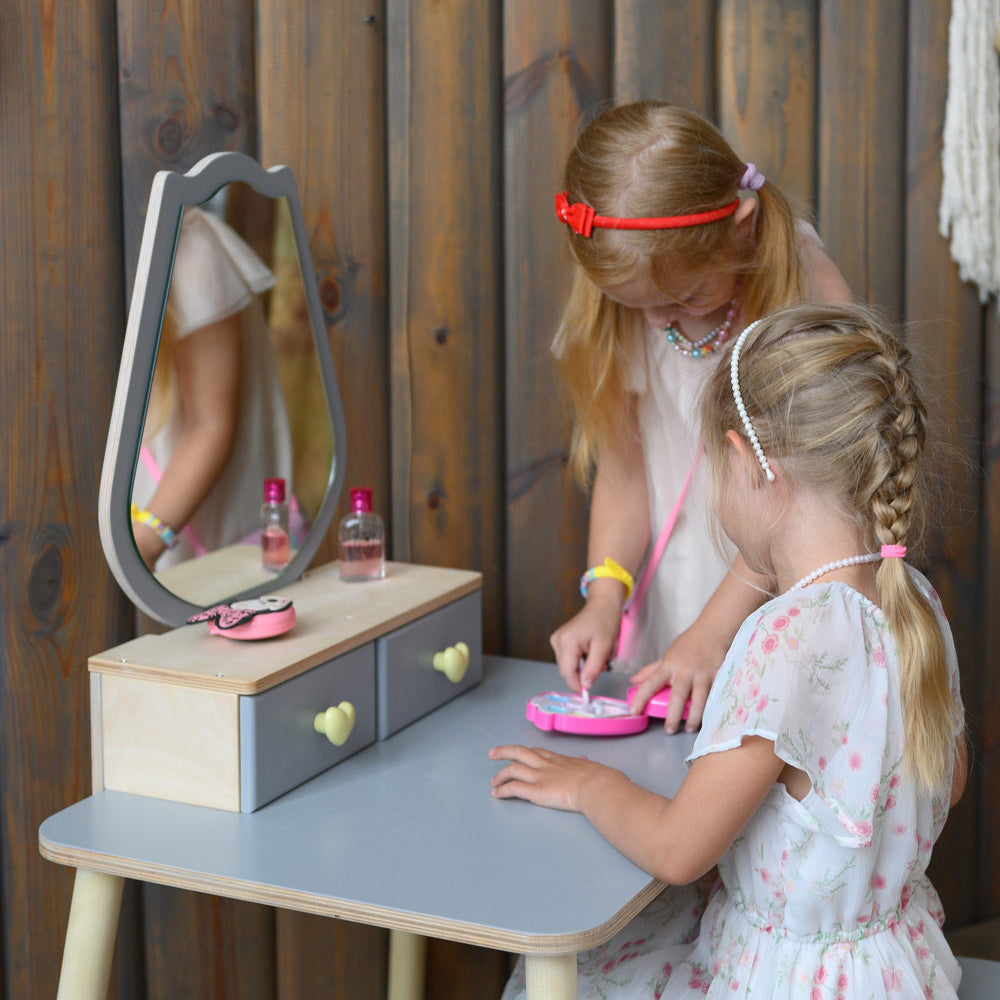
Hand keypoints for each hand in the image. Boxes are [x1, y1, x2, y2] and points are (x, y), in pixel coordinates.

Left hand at [489, 744, 608, 811]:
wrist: (595, 785)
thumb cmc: (597, 778)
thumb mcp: (588, 766)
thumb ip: (583, 764)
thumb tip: (585, 760)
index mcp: (558, 759)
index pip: (537, 752)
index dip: (525, 752)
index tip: (518, 753)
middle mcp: (545, 765)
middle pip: (519, 752)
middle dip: (504, 751)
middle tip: (493, 753)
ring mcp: (539, 776)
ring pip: (512, 769)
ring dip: (500, 775)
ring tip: (493, 782)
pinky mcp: (536, 791)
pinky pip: (513, 788)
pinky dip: (503, 790)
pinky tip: (497, 794)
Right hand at [549, 582, 622, 691]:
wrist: (602, 605)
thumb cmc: (604, 621)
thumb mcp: (603, 648)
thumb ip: (593, 668)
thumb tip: (585, 685)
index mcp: (567, 641)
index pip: (567, 672)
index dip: (577, 685)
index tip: (587, 693)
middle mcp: (558, 640)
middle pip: (566, 670)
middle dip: (582, 675)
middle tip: (599, 669)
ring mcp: (557, 640)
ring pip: (567, 666)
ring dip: (582, 668)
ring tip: (596, 657)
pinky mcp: (559, 641)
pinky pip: (568, 659)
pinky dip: (579, 661)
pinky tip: (589, 652)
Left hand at [629, 623, 729, 733]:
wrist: (713, 630)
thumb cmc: (689, 644)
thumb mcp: (668, 655)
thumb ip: (651, 670)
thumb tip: (633, 681)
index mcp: (669, 665)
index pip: (650, 682)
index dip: (640, 697)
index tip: (633, 711)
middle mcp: (685, 671)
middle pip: (677, 695)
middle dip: (672, 715)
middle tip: (669, 730)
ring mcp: (703, 674)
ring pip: (700, 699)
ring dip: (694, 717)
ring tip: (689, 729)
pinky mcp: (719, 676)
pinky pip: (717, 695)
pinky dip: (714, 708)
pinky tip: (711, 719)